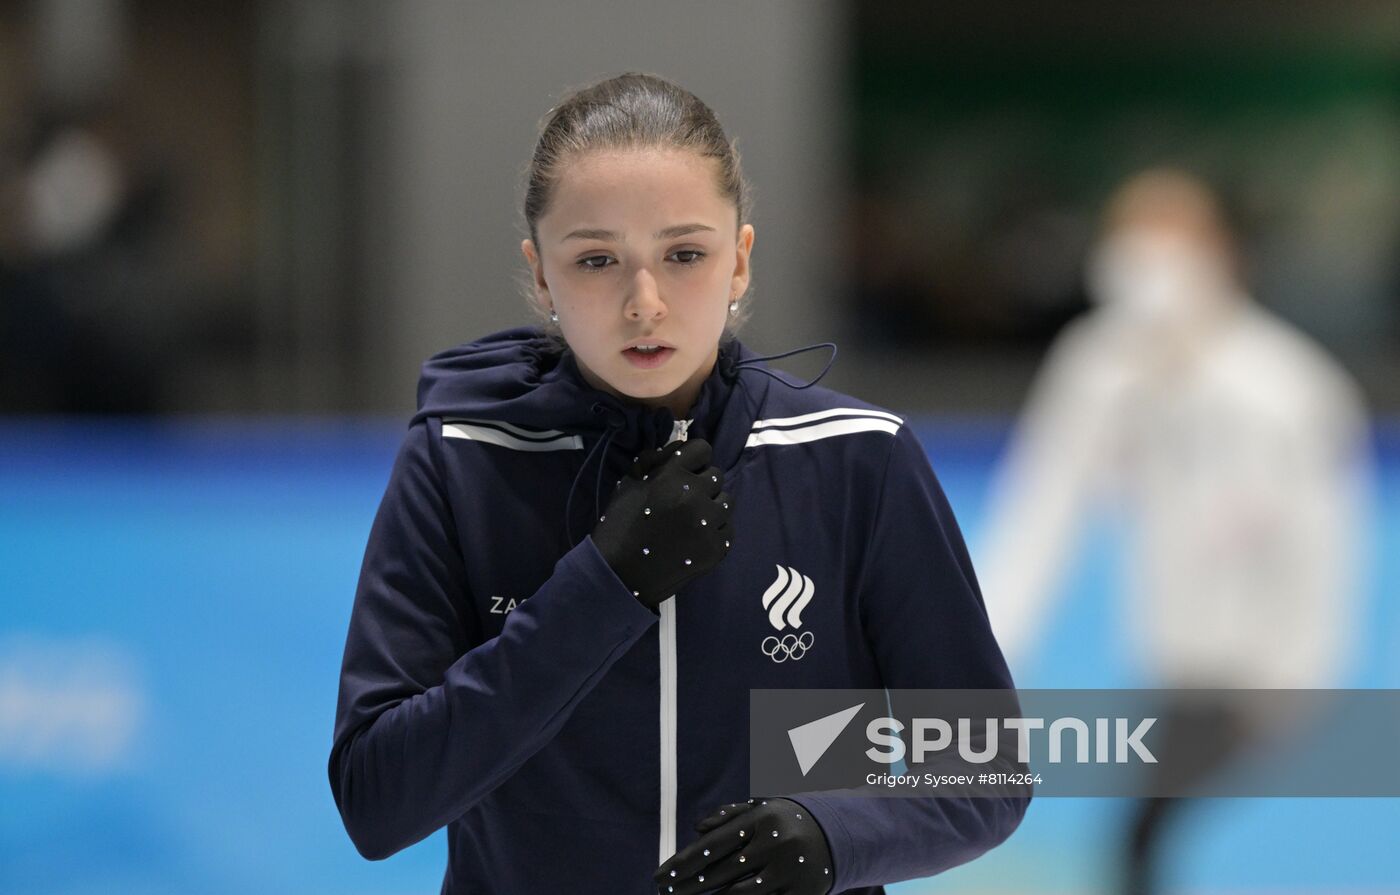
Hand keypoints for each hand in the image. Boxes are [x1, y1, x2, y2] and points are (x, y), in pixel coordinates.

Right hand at [591, 438, 732, 610]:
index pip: (703, 449)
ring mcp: (709, 523)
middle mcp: (695, 495)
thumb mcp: (628, 484)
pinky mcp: (716, 548)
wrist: (620, 574)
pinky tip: (696, 537)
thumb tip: (679, 449)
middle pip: (716, 476)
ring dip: (712, 506)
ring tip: (692, 519)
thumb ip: (653, 461)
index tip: (685, 470)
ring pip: (726, 501)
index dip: (693, 458)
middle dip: (701, 483)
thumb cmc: (619, 525)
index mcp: (671, 476)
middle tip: (684, 499)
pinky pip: (728, 528)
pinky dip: (715, 530)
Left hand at [653, 797, 833, 893]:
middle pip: (721, 872)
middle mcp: (775, 843)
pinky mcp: (802, 894)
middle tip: (665, 893)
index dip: (684, 862)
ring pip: (738, 894)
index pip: (714, 844)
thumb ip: (728, 816)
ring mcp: (790, 870)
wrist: (837, 834)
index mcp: (761, 818)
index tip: (661, 875)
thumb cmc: (784, 823)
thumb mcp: (760, 810)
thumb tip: (697, 829)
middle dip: (688, 886)